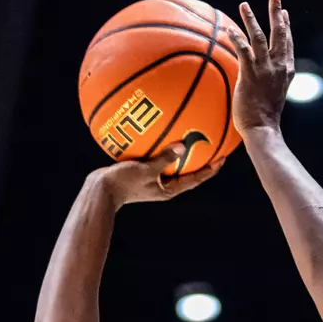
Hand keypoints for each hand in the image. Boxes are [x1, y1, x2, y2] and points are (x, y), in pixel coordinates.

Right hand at [90, 142, 223, 208]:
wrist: (100, 190)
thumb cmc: (123, 183)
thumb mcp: (146, 170)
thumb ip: (165, 158)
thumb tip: (183, 145)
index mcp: (168, 189)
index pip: (195, 180)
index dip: (210, 170)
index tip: (222, 158)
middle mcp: (163, 185)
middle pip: (187, 171)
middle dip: (199, 159)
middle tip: (213, 145)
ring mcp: (153, 178)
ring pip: (172, 163)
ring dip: (181, 152)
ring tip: (190, 136)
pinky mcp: (142, 170)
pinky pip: (157, 156)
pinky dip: (162, 147)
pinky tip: (161, 132)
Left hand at [230, 0, 294, 132]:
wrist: (263, 129)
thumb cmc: (265, 118)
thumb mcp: (274, 95)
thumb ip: (272, 82)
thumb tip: (263, 78)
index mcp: (286, 71)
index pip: (287, 43)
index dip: (286, 26)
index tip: (284, 12)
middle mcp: (279, 66)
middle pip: (279, 33)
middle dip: (276, 12)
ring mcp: (265, 69)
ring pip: (259, 37)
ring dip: (251, 19)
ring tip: (244, 5)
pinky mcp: (251, 74)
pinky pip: (243, 51)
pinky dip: (235, 38)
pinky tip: (228, 29)